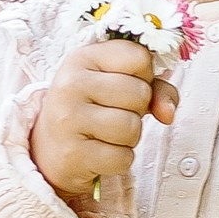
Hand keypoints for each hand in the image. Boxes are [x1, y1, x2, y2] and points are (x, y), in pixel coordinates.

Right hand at [31, 38, 178, 212]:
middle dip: (137, 109)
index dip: (144, 76)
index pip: (139, 57)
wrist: (50, 148)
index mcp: (83, 57)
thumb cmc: (93, 110)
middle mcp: (71, 84)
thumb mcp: (118, 84)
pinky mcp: (72, 154)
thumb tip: (168, 113)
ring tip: (108, 134)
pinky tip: (101, 153)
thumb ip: (155, 88)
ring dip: (130, 137)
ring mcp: (68, 119)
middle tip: (113, 113)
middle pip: (139, 94)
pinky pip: (123, 158)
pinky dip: (120, 160)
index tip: (125, 85)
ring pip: (132, 128)